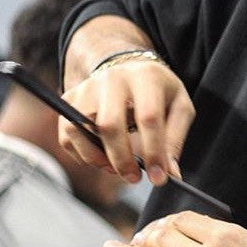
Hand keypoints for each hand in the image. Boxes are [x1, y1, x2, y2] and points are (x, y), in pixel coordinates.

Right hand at [60, 59, 193, 185]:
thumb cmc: (159, 91)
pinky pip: (67, 133)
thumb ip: (175, 139)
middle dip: (122, 159)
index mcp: (145, 78)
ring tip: (117, 169)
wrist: (132, 69)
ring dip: (97, 158)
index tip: (159, 177)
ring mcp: (87, 87)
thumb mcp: (179, 107)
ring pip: (80, 129)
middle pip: (109, 125)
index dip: (153, 152)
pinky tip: (102, 158)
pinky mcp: (71, 98)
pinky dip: (81, 153)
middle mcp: (112, 79)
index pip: (148, 118)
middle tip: (134, 178)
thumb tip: (170, 173)